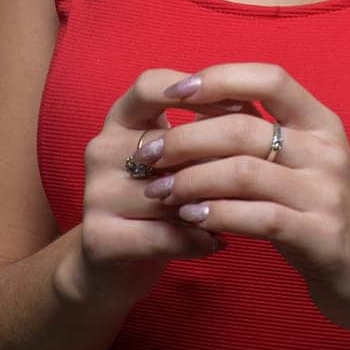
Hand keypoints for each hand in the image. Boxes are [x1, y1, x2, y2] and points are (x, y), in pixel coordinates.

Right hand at [71, 68, 243, 302]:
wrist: (115, 265)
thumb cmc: (164, 199)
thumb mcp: (183, 157)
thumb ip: (212, 128)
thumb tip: (253, 111)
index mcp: (120, 118)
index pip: (151, 84)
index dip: (196, 92)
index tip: (239, 110)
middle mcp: (101, 148)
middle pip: (169, 141)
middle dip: (215, 161)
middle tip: (253, 177)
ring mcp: (95, 192)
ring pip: (170, 192)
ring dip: (210, 204)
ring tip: (238, 213)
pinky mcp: (98, 236)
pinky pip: (162, 234)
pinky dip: (196, 240)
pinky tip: (215, 242)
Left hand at [134, 61, 349, 333]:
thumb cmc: (322, 213)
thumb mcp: (301, 163)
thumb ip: (259, 134)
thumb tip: (197, 105)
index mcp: (322, 122)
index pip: (270, 77)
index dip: (220, 78)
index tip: (176, 91)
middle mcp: (328, 149)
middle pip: (244, 127)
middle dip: (186, 138)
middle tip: (148, 153)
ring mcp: (327, 192)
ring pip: (244, 172)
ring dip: (191, 180)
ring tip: (159, 190)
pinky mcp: (321, 236)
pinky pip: (258, 217)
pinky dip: (218, 215)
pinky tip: (191, 218)